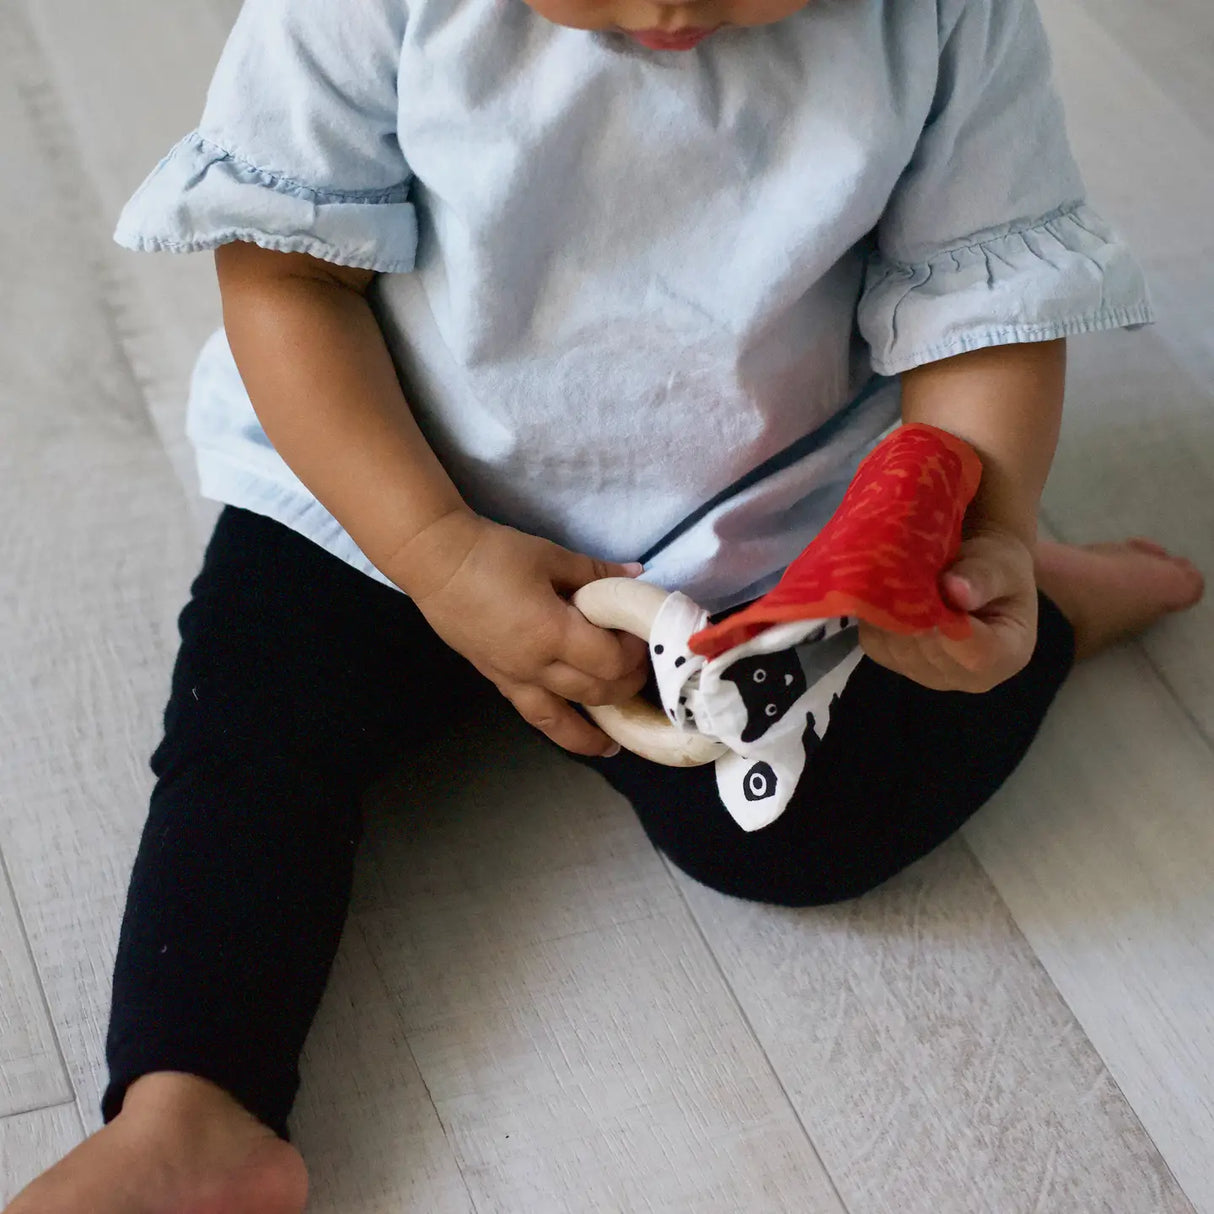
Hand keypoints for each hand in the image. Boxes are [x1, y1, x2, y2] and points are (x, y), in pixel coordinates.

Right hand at [391, 511, 649, 755]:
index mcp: (553, 633)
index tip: (639, 634)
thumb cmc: (495, 554)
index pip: (610, 661)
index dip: (632, 653)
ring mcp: (515, 678)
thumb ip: (596, 573)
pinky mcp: (498, 680)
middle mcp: (536, 666)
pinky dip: (561, 730)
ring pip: (563, 721)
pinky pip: (535, 715)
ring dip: (596, 731)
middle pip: (595, 692)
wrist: (435, 561)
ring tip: (617, 740)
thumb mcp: (551, 556)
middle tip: (640, 669)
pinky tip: (577, 734)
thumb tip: (636, 576)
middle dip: (625, 685)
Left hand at [858, 525, 1037, 692]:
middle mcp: (970, 677)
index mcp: (1008, 656)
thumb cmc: (998, 565)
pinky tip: (884, 593)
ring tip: (898, 578)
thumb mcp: (1001, 562)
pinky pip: (876, 644)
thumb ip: (983, 577)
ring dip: (891, 614)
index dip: (949, 626)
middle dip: (916, 615)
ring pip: (898, 651)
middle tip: (907, 572)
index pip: (976, 656)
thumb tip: (956, 590)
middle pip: (930, 656)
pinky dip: (875, 617)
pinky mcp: (897, 663)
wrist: (974, 569)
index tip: (936, 589)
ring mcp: (930, 675)